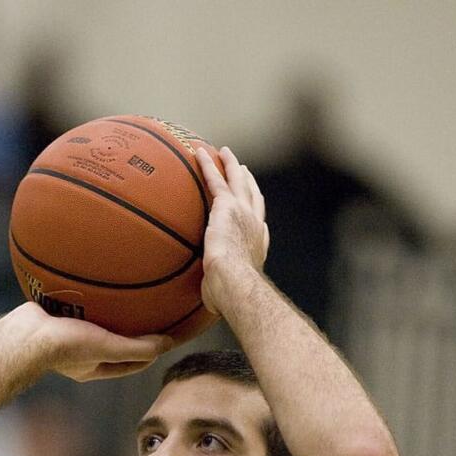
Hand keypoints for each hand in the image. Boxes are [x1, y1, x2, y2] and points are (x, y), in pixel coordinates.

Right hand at [12, 303, 171, 382]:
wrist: (22, 334)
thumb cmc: (63, 347)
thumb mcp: (107, 348)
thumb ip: (137, 348)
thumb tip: (168, 344)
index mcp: (93, 367)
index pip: (130, 363)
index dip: (150, 353)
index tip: (167, 338)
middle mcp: (81, 353)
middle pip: (113, 342)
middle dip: (131, 331)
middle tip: (149, 313)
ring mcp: (66, 334)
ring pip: (96, 322)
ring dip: (109, 310)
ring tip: (125, 292)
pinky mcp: (55, 316)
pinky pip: (77, 304)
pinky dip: (89, 295)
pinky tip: (98, 278)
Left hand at [194, 146, 268, 313]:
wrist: (235, 283)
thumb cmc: (230, 297)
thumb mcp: (225, 294)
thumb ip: (217, 292)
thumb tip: (210, 303)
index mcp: (257, 244)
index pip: (257, 223)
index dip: (255, 211)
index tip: (251, 205)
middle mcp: (254, 224)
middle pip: (253, 195)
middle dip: (247, 181)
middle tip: (242, 169)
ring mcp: (243, 212)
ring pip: (237, 181)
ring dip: (230, 165)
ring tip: (223, 152)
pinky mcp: (226, 207)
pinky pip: (214, 180)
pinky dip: (207, 165)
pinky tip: (198, 153)